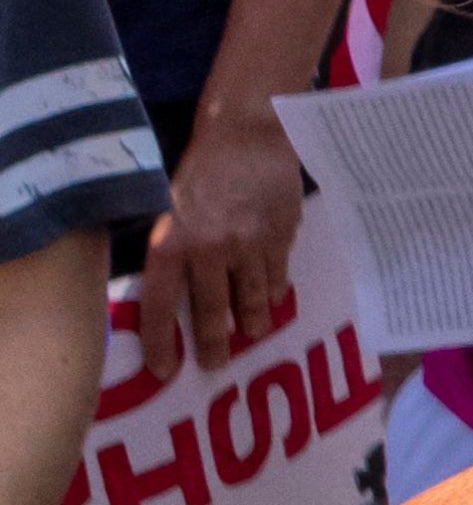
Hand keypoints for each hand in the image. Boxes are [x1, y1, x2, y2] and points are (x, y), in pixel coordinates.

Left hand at [149, 114, 300, 369]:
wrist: (247, 134)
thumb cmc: (199, 169)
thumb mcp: (168, 207)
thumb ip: (172, 247)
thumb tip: (172, 290)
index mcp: (172, 242)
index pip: (160, 305)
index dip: (161, 342)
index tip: (164, 370)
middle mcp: (210, 249)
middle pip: (211, 310)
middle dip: (212, 344)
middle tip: (215, 366)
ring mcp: (250, 244)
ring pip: (251, 297)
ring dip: (251, 320)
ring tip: (252, 333)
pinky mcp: (281, 235)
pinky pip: (278, 274)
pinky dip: (275, 290)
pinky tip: (273, 297)